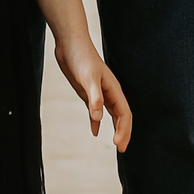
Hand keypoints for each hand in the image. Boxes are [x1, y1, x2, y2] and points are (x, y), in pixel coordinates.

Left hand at [53, 35, 132, 151]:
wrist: (70, 44)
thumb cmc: (81, 58)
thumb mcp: (88, 78)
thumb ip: (94, 98)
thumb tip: (99, 119)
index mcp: (113, 89)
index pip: (124, 114)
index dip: (124, 130)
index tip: (118, 144)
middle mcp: (109, 92)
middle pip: (122, 116)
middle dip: (124, 132)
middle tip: (122, 150)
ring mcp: (99, 93)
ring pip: (112, 114)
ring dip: (115, 128)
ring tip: (116, 144)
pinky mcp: (88, 92)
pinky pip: (96, 111)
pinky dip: (96, 122)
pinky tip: (94, 132)